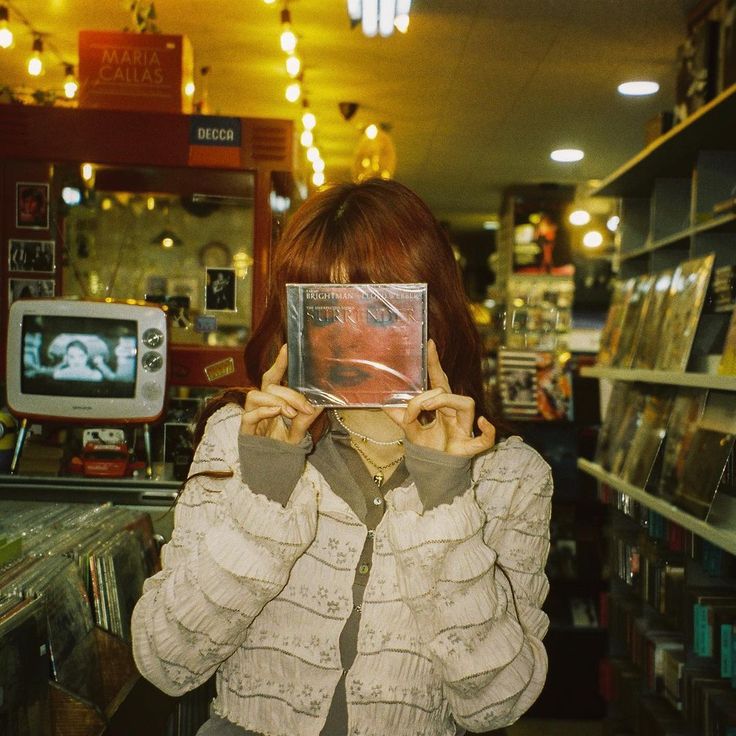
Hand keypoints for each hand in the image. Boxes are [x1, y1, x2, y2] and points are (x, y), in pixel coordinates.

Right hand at [240, 344, 322, 444]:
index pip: (273, 377)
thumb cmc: (282, 449)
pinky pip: (249, 415)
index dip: (279, 363)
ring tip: (289, 412)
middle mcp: (261, 406)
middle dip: (288, 394)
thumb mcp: (299, 433)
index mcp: (273, 402)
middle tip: (304, 407)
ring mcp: (251, 417)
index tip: (288, 348)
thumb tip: (322, 402)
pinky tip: (276, 412)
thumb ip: (306, 419)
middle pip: (269, 387)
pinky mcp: (245, 431)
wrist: (271, 473)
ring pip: (255, 396)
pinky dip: (264, 411)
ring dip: (275, 401)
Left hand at [384, 339, 494, 456]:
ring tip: (429, 409)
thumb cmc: (429, 447)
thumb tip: (384, 403)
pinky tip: (482, 423)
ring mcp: (464, 429)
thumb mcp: (411, 430)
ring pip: (467, 404)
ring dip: (447, 402)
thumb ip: (400, 416)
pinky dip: (488, 431)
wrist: (435, 472)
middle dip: (437, 391)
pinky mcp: (469, 446)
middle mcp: (454, 414)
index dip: (435, 363)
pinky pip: (486, 439)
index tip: (430, 343)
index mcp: (442, 407)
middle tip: (420, 403)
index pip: (439, 381)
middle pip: (451, 391)